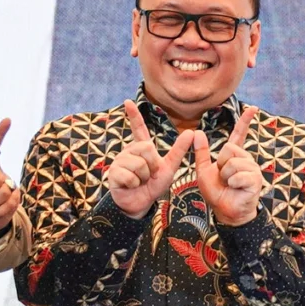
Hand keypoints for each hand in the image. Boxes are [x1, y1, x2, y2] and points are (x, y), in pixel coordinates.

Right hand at [105, 100, 196, 218]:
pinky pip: (130, 176)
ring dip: (144, 177)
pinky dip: (134, 184)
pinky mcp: (113, 173)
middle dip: (152, 165)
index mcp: (141, 148)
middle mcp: (129, 151)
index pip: (138, 129)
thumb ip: (179, 151)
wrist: (141, 204)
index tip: (128, 101)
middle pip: (146, 148)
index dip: (134, 115)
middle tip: (148, 175)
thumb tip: (192, 132)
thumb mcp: (169, 167)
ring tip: (139, 181)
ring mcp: (119, 161)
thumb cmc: (153, 185)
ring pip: (139, 164)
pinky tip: (131, 186)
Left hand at [192, 105, 265, 228]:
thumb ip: (201, 152)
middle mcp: (246, 159)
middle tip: (224, 178)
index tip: (253, 108)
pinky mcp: (255, 180)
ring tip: (230, 185)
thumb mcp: (203, 170)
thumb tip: (197, 132)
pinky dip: (232, 184)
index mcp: (234, 155)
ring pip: (232, 163)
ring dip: (225, 177)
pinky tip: (236, 189)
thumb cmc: (216, 192)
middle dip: (220, 165)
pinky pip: (238, 176)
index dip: (245, 121)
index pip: (239, 134)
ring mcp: (252, 169)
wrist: (225, 211)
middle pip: (229, 149)